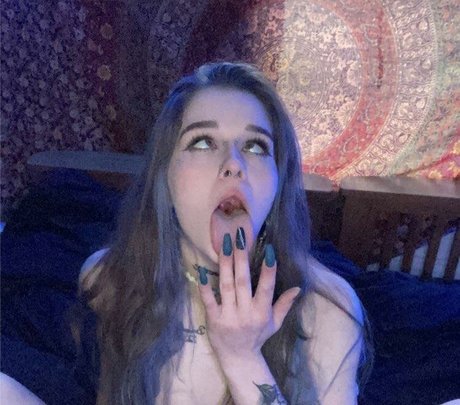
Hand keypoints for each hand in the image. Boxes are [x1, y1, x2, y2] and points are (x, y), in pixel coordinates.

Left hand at [198, 229, 300, 363]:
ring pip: (227, 285)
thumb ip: (284, 304)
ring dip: (225, 263)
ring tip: (224, 243)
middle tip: (239, 236)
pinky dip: (205, 286)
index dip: (269, 270)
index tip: (268, 250)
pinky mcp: (213, 319)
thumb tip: (297, 288)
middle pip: (243, 281)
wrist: (238, 359)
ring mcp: (229, 316)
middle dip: (241, 258)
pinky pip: (209, 300)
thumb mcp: (275, 323)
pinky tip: (202, 270)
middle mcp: (246, 313)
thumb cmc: (258, 337)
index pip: (267, 288)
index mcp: (262, 312)